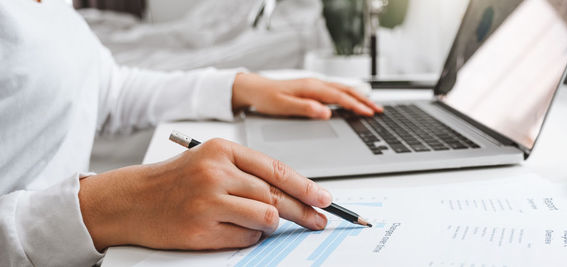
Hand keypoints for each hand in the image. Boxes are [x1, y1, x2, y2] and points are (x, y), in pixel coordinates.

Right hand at [78, 139, 331, 250]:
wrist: (131, 200)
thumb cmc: (176, 181)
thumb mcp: (211, 161)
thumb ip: (249, 172)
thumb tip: (295, 192)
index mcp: (222, 151)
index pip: (277, 170)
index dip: (306, 187)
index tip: (325, 199)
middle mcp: (216, 174)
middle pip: (276, 197)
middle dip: (304, 211)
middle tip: (319, 220)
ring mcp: (207, 203)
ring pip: (265, 219)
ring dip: (270, 225)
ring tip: (256, 222)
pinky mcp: (200, 230)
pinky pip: (246, 239)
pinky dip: (249, 238)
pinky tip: (233, 230)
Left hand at [231, 73, 382, 118]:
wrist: (254, 89)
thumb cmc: (267, 98)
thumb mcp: (284, 106)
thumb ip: (305, 108)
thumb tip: (325, 112)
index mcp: (311, 88)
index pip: (339, 97)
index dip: (356, 106)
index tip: (369, 113)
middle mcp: (315, 84)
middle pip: (346, 91)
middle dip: (364, 100)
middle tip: (379, 110)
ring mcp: (315, 86)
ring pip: (342, 90)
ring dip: (359, 97)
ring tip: (372, 105)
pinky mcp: (312, 89)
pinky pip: (336, 91)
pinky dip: (348, 96)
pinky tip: (352, 101)